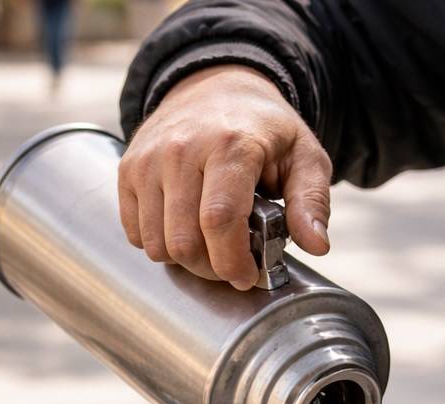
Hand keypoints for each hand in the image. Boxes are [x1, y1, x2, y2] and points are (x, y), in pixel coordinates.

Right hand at [118, 66, 331, 289]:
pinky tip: (182, 228)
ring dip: (184, 260)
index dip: (231, 262)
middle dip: (210, 269)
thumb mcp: (304, 156)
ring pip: (157, 244)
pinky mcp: (128, 169)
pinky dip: (159, 244)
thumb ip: (312, 201)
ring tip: (207, 245)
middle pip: (184, 242)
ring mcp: (149, 160)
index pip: (219, 220)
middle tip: (229, 264)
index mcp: (231, 145)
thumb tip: (317, 245)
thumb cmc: (262, 130)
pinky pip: (136, 233)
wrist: (214, 85)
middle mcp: (182, 149)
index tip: (246, 276)